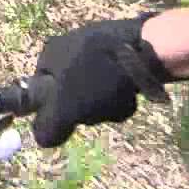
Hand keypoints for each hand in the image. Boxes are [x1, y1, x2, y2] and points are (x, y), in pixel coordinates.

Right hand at [31, 14, 177, 147]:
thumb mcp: (66, 107)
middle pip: (71, 94)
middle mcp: (69, 48)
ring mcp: (95, 49)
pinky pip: (115, 83)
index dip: (55, 109)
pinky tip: (131, 93)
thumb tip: (40, 139)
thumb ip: (48, 125)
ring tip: (120, 100)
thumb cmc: (100, 76)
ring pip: (95, 92)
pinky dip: (122, 93)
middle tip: (99, 108)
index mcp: (51, 54)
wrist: (148, 49)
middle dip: (88, 108)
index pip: (41, 91)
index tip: (72, 116)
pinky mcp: (120, 54)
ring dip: (107, 104)